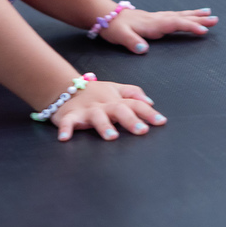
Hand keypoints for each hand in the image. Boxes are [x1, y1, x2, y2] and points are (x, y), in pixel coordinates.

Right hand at [50, 80, 165, 141]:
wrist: (65, 87)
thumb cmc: (95, 93)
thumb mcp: (116, 89)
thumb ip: (133, 94)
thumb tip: (151, 103)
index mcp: (116, 99)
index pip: (135, 104)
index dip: (148, 112)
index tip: (161, 122)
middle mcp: (104, 104)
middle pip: (119, 110)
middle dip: (130, 120)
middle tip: (141, 130)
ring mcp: (87, 110)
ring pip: (97, 116)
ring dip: (104, 126)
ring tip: (112, 137)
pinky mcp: (70, 115)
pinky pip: (67, 122)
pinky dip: (65, 129)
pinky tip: (64, 138)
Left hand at [99, 7, 217, 53]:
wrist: (104, 15)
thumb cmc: (112, 27)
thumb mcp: (120, 36)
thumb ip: (131, 42)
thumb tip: (143, 49)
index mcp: (152, 24)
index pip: (174, 24)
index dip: (189, 27)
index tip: (203, 31)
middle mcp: (157, 19)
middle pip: (181, 18)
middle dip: (199, 19)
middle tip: (215, 19)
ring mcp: (156, 18)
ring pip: (179, 15)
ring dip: (195, 15)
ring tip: (209, 14)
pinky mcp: (154, 19)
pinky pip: (174, 16)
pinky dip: (185, 15)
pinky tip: (190, 15)